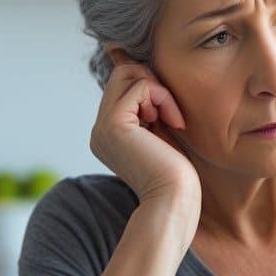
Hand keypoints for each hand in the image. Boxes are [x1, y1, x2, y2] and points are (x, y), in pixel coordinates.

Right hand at [90, 49, 200, 209]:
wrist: (175, 201)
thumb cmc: (176, 175)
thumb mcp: (161, 133)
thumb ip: (151, 108)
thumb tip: (150, 77)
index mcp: (109, 135)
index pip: (121, 87)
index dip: (148, 86)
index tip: (169, 109)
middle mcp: (100, 130)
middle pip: (121, 74)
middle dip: (152, 83)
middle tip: (170, 114)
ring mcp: (102, 126)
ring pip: (127, 74)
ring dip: (159, 91)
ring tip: (171, 121)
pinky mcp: (114, 124)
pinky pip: (141, 87)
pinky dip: (164, 98)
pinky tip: (174, 123)